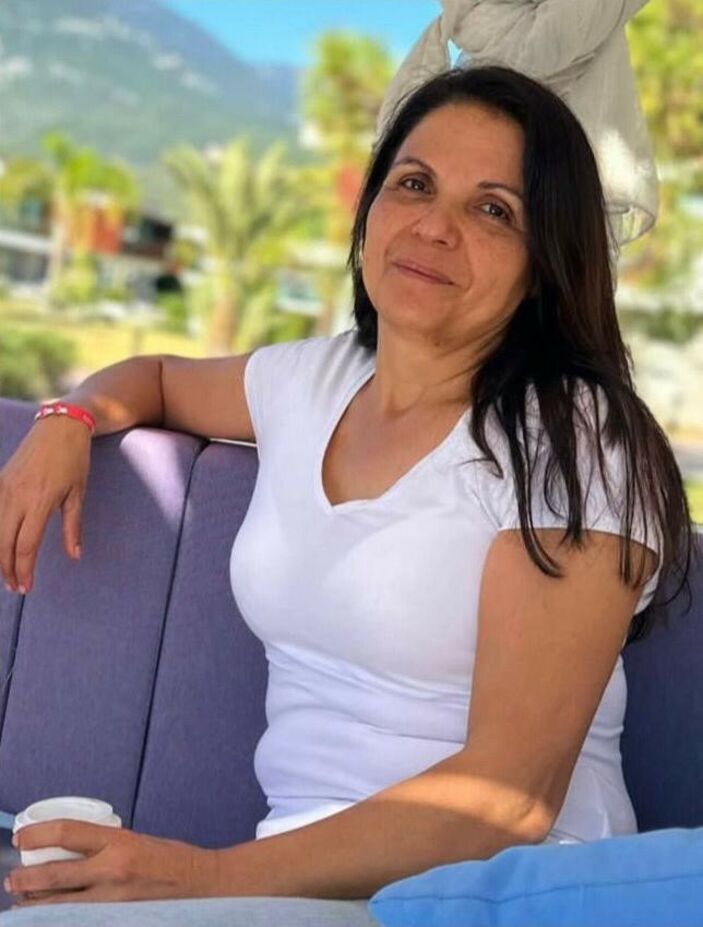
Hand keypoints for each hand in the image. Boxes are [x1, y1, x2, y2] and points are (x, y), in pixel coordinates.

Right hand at [0, 415, 91, 593]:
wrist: (59, 426)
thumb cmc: (74, 460)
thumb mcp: (78, 494)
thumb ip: (73, 527)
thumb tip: (74, 556)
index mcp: (39, 501)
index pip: (26, 545)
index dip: (24, 570)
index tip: (26, 587)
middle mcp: (16, 496)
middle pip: (3, 543)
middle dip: (7, 569)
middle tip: (15, 587)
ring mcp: (4, 488)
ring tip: (6, 573)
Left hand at [6, 819, 218, 906]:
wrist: (203, 885)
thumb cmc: (172, 859)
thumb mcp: (139, 840)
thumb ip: (106, 848)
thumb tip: (72, 854)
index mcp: (119, 842)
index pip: (67, 832)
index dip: (37, 834)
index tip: (21, 838)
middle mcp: (112, 870)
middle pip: (53, 875)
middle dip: (25, 879)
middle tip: (12, 880)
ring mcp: (112, 902)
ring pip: (58, 906)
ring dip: (35, 904)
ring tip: (21, 903)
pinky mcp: (115, 921)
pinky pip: (78, 920)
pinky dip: (61, 918)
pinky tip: (49, 918)